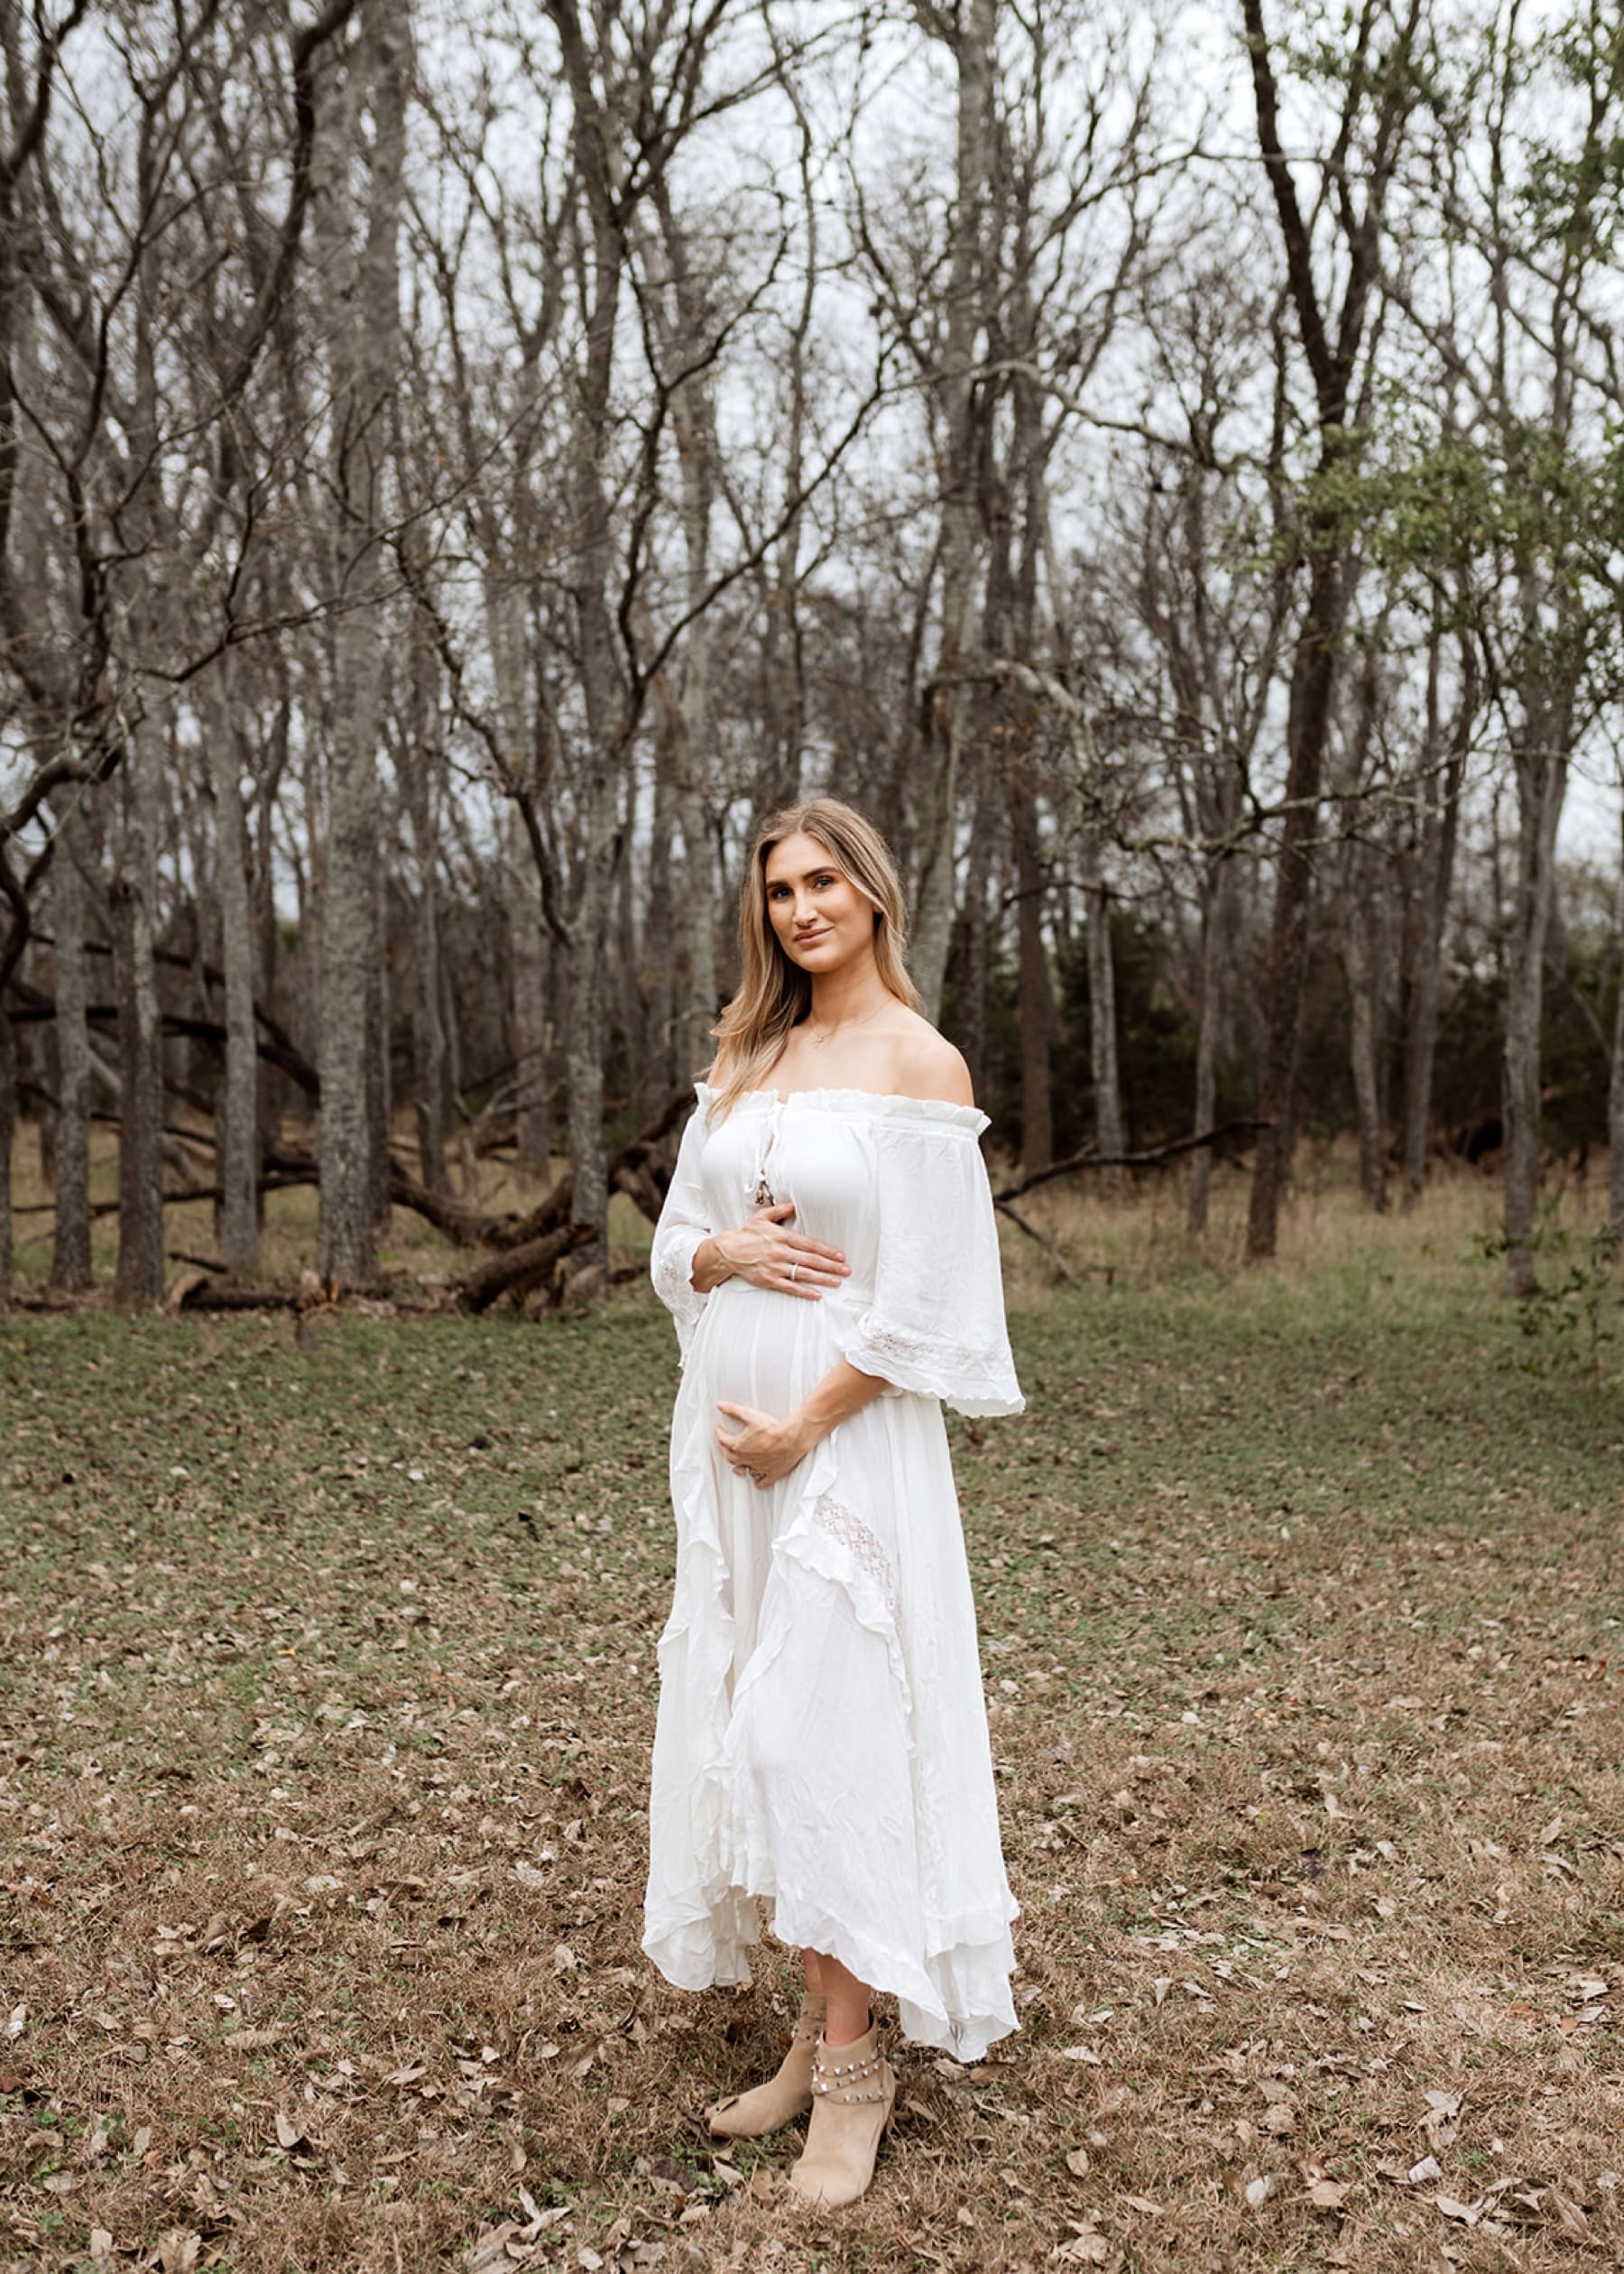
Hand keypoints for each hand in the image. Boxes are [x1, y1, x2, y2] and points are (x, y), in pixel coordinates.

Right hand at [714, 1203, 848, 1298]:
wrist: (728, 1252)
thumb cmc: (747, 1235)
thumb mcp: (762, 1217)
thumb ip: (779, 1211)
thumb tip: (793, 1205)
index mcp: (782, 1236)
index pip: (810, 1244)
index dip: (827, 1250)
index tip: (840, 1255)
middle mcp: (781, 1252)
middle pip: (811, 1260)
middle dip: (831, 1266)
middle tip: (845, 1270)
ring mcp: (776, 1267)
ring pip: (804, 1274)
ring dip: (823, 1279)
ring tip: (837, 1282)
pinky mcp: (770, 1280)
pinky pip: (790, 1287)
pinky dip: (805, 1292)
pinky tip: (817, 1294)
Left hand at [715, 1401, 812, 1488]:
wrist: (791, 1438)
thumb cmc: (773, 1429)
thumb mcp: (751, 1415)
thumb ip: (734, 1410)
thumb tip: (722, 1406)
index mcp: (739, 1446)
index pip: (723, 1440)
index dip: (719, 1433)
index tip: (719, 1430)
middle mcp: (746, 1459)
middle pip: (730, 1456)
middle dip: (725, 1449)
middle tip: (724, 1445)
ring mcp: (758, 1467)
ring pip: (744, 1470)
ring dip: (739, 1467)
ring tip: (736, 1467)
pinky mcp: (771, 1472)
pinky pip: (762, 1481)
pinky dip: (758, 1481)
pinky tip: (758, 1481)